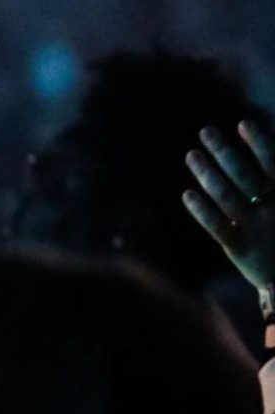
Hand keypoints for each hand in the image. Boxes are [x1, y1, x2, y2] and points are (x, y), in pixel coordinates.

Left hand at [183, 121, 274, 292]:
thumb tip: (268, 158)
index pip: (274, 163)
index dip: (260, 143)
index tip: (243, 124)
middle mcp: (274, 209)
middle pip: (245, 175)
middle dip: (225, 152)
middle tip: (205, 132)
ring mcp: (257, 229)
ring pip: (228, 197)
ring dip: (207, 174)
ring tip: (191, 155)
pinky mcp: (241, 251)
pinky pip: (218, 227)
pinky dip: (201, 211)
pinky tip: (187, 194)